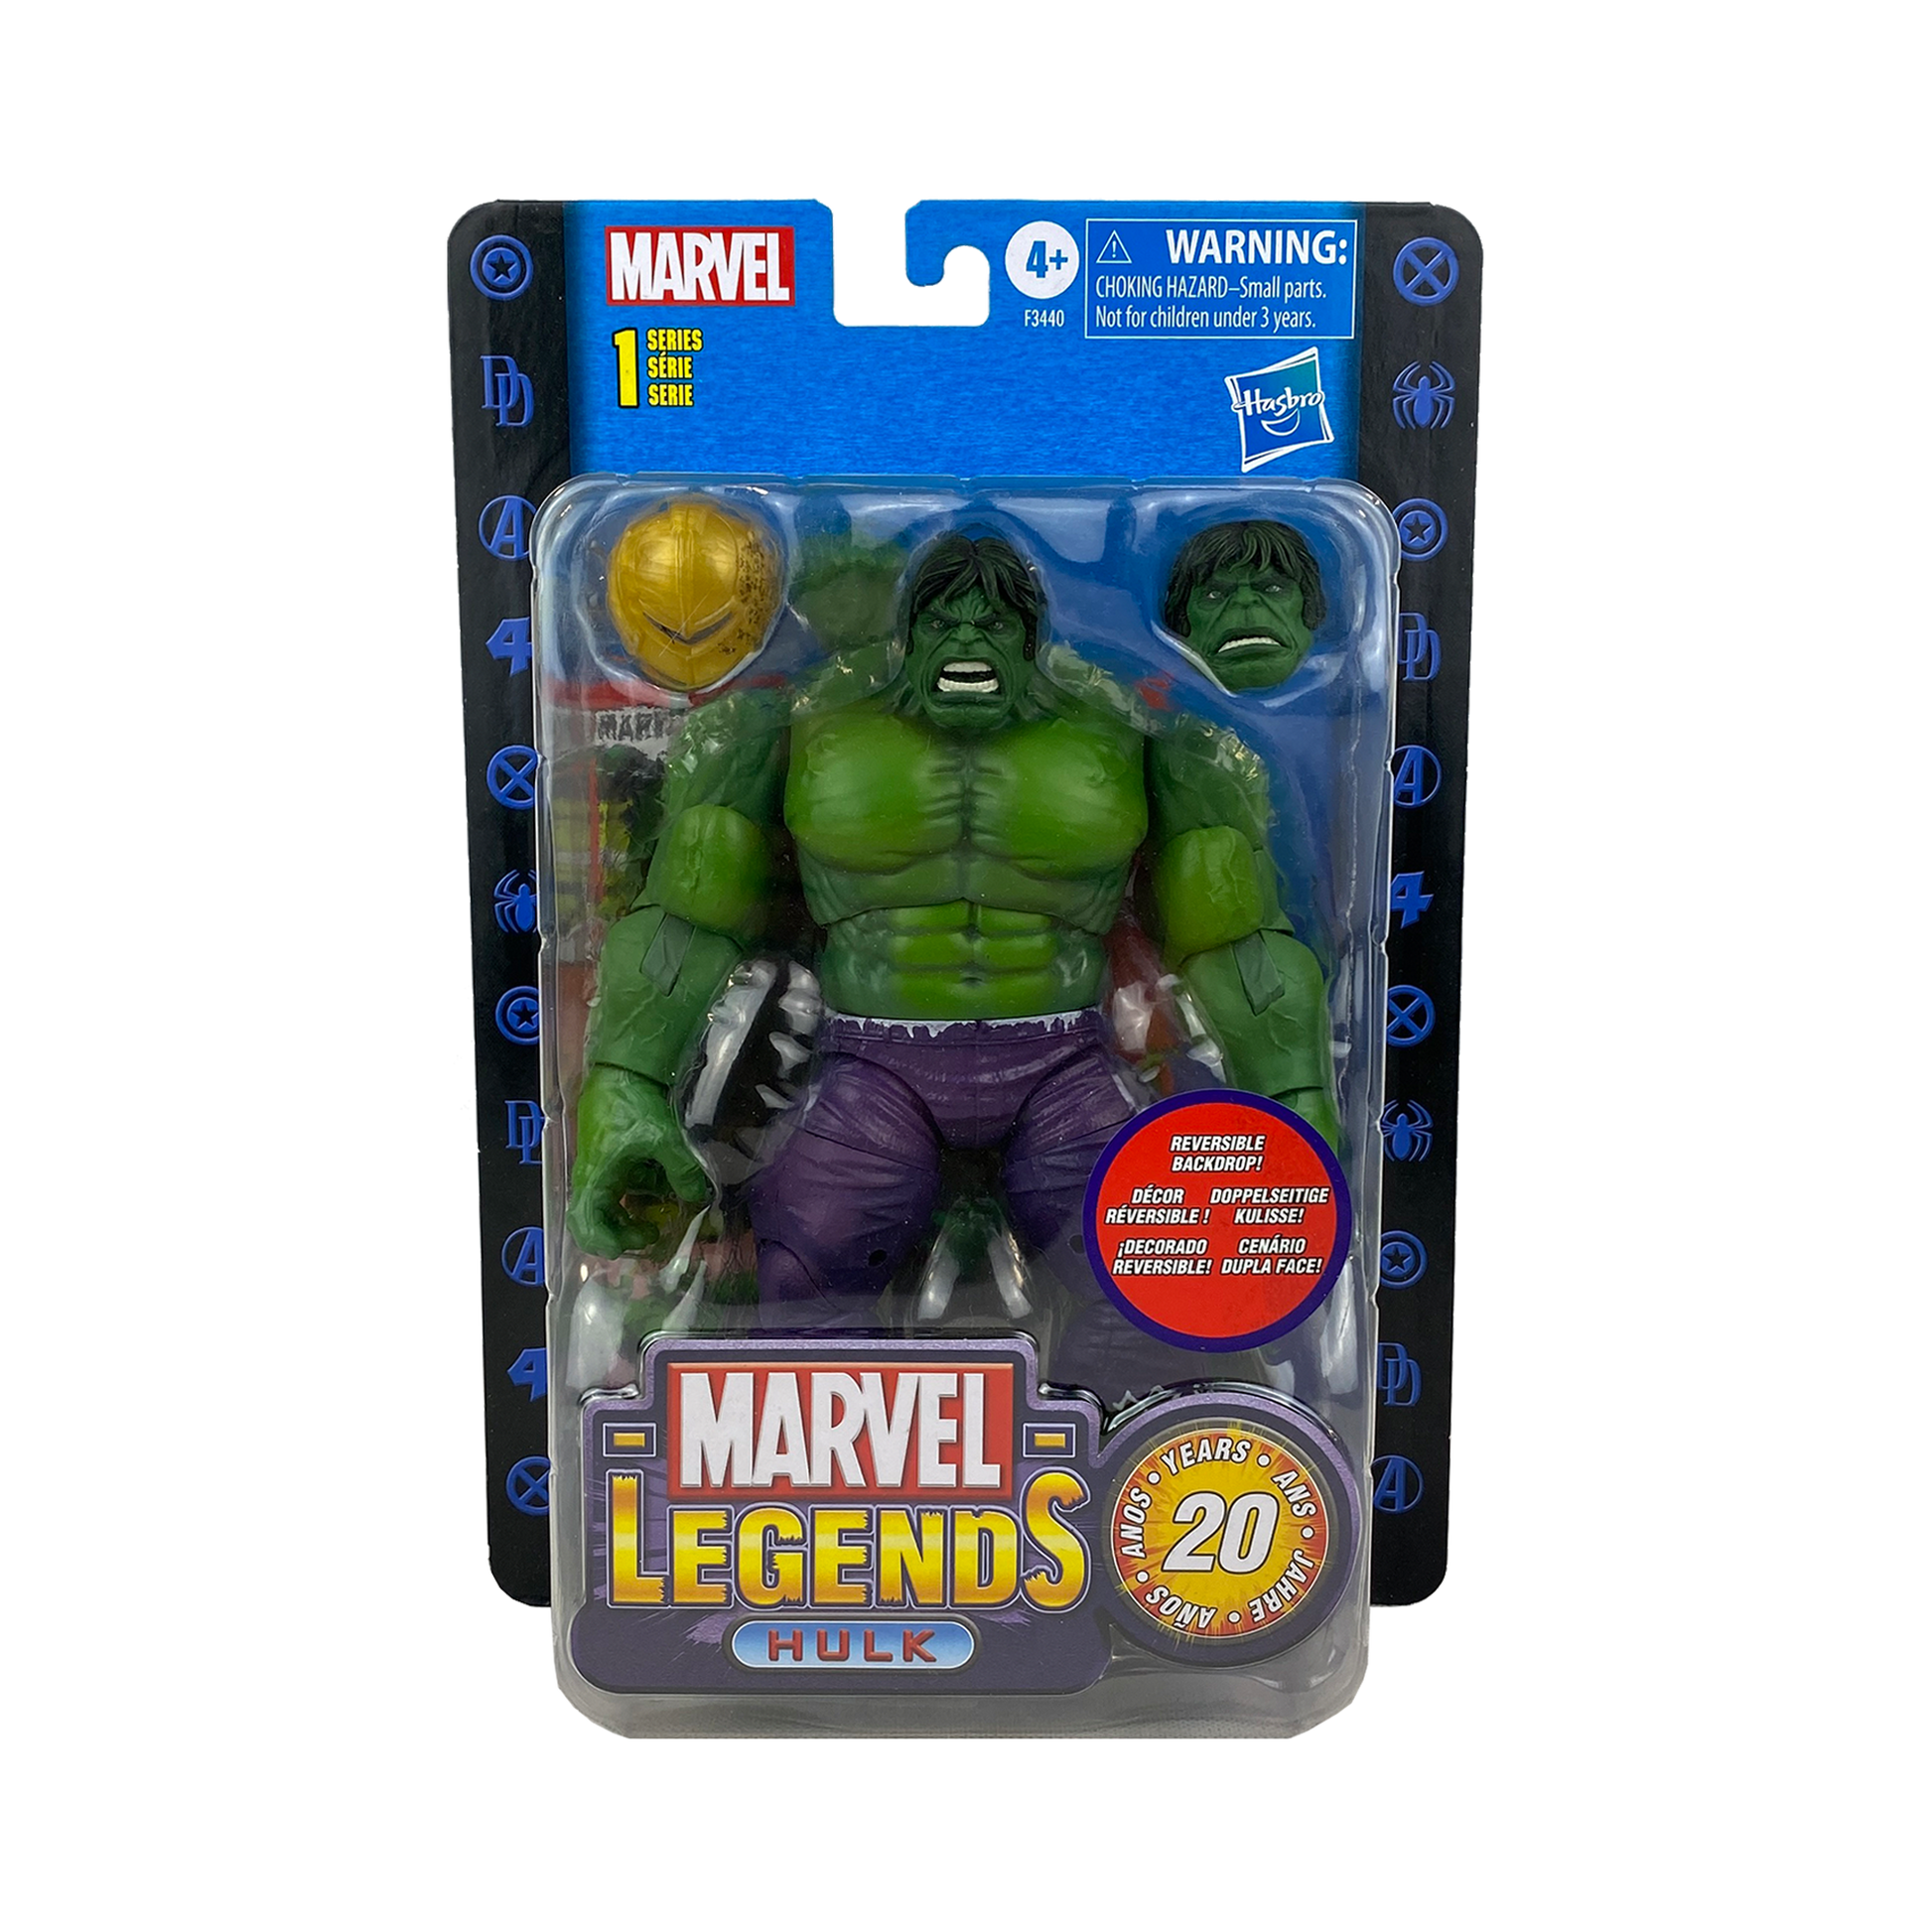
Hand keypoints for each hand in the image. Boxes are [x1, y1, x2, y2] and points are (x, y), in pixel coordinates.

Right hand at [566, 1065, 710, 1255]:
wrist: (625, 1062)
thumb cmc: (634, 1102)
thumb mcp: (664, 1139)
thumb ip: (682, 1172)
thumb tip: (697, 1196)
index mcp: (596, 1175)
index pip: (585, 1223)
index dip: (603, 1243)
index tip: (626, 1250)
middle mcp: (596, 1171)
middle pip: (601, 1214)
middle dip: (626, 1229)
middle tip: (651, 1235)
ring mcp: (606, 1158)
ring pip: (621, 1194)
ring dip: (644, 1202)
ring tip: (673, 1200)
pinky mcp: (618, 1146)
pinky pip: (631, 1173)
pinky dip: (649, 1180)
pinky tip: (672, 1174)